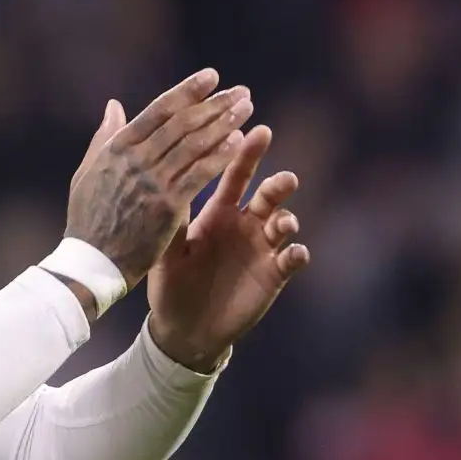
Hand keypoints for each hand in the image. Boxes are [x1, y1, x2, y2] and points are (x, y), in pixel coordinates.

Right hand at [65, 69, 254, 288]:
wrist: (91, 263)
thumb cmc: (88, 220)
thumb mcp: (87, 173)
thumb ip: (104, 137)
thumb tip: (114, 105)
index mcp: (116, 148)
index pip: (158, 110)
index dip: (187, 91)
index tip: (211, 77)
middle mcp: (135, 160)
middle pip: (182, 123)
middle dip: (214, 105)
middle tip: (241, 92)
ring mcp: (151, 183)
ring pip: (194, 145)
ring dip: (223, 124)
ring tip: (245, 110)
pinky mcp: (167, 207)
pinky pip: (199, 175)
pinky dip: (219, 156)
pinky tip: (239, 142)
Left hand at [146, 125, 309, 371]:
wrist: (183, 328)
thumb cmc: (170, 284)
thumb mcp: (166, 250)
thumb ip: (170, 219)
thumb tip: (163, 179)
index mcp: (218, 212)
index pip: (236, 175)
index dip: (246, 153)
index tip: (258, 131)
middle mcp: (245, 224)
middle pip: (268, 194)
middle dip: (278, 184)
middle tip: (284, 179)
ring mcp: (262, 248)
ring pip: (284, 223)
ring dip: (288, 218)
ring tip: (283, 222)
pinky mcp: (274, 274)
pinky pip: (292, 259)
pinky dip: (297, 254)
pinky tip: (295, 252)